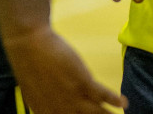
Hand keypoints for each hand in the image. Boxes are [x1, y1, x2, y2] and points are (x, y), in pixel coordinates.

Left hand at [4, 25, 126, 113]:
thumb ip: (45, 105)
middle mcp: (62, 110)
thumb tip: (50, 111)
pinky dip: (114, 99)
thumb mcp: (34, 93)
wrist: (28, 45)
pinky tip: (124, 103)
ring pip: (97, 113)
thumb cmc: (29, 65)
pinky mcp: (82, 81)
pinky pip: (102, 93)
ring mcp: (73, 96)